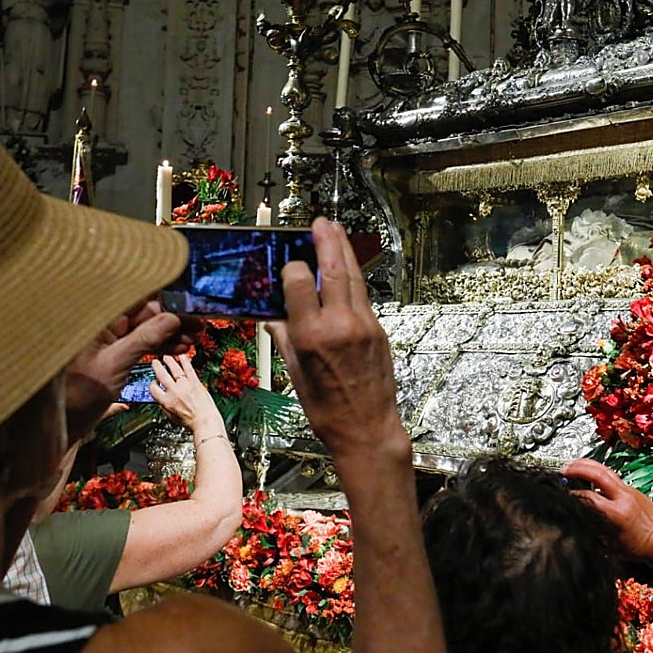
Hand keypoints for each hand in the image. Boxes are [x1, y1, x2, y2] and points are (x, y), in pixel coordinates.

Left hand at [64, 300, 195, 442]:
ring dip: (171, 333)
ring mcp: (111, 341)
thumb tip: (172, 318)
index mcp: (100, 320)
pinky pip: (143, 345)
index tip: (188, 299)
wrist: (64, 423)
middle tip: (199, 321)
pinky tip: (179, 348)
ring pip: (148, 330)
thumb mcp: (116, 362)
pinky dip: (161, 346)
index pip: (136, 299)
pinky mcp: (116, 356)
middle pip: (146, 314)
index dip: (164, 297)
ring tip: (194, 337)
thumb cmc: (80, 392)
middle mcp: (105, 326)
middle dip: (173, 317)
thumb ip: (145, 338)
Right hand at [150, 354, 222, 436]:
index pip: (153, 388)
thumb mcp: (171, 416)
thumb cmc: (190, 421)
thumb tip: (161, 399)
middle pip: (162, 375)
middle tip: (155, 362)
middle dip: (157, 367)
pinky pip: (188, 368)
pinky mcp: (195, 382)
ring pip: (174, 369)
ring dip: (169, 361)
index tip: (155, 382)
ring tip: (166, 356)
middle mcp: (174, 391)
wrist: (205, 421)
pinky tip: (182, 355)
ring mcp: (185, 385)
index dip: (152, 384)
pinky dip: (185, 360)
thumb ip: (164, 406)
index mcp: (166, 401)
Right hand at [267, 219, 405, 463]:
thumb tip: (273, 314)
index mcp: (312, 336)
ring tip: (335, 231)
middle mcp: (340, 324)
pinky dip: (352, 277)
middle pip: (333, 269)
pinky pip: (362, 295)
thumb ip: (284, 337)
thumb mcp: (294, 373)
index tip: (286, 265)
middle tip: (319, 222)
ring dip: (344, 251)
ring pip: (353, 277)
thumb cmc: (326, 409)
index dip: (291, 268)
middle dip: (326, 241)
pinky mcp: (379, 329)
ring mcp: (364, 325)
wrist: (368, 429)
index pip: (298, 282)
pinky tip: (346, 268)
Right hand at [562, 458, 652, 560]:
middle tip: (563, 471)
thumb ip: (593, 530)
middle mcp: (624, 497)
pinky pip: (611, 475)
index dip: (572, 494)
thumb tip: (577, 518)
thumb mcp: (610, 544)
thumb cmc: (639, 547)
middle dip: (577, 468)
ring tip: (572, 466)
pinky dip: (597, 471)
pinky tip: (589, 475)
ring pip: (605, 469)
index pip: (589, 496)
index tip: (562, 494)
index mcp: (618, 513)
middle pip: (597, 472)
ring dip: (586, 465)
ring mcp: (630, 490)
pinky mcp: (632, 489)